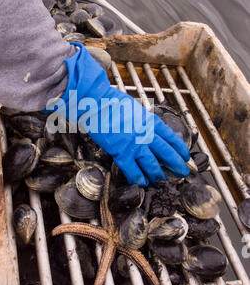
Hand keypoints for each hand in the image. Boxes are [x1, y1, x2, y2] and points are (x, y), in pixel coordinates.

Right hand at [46, 43, 189, 186]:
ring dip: (158, 175)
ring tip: (162, 181)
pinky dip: (138, 178)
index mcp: (151, 121)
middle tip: (182, 173)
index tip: (186, 156)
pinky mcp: (121, 153)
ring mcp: (134, 145)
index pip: (171, 138)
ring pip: (152, 165)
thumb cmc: (112, 101)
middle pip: (166, 153)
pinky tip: (142, 183)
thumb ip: (143, 120)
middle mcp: (146, 134)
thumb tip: (148, 127)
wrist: (97, 102)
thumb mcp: (135, 108)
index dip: (180, 149)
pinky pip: (132, 170)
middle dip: (176, 165)